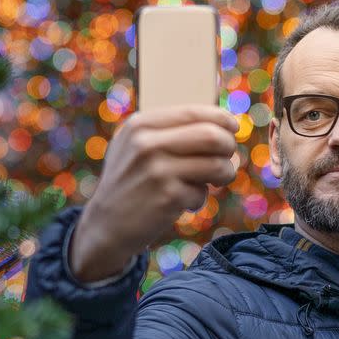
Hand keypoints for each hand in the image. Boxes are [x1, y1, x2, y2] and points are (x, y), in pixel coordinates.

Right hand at [69, 105, 239, 282]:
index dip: (222, 118)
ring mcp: (157, 171)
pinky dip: (199, 199)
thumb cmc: (130, 182)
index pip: (194, 112)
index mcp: (140, 125)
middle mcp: (146, 144)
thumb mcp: (133, 147)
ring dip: (223, 174)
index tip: (233, 128)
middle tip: (227, 159)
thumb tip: (222, 123)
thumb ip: (167, 131)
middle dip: (229, 147)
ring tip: (213, 182)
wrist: (105, 226)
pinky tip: (183, 203)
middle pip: (212, 135)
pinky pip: (202, 193)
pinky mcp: (167, 197)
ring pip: (216, 164)